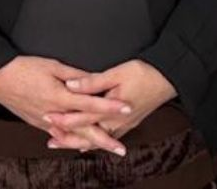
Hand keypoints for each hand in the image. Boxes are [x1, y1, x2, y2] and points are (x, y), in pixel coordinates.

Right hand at [0, 55, 131, 153]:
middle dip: (104, 140)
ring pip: (72, 135)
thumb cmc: (23, 68)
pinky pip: (58, 135)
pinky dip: (70, 141)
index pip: (91, 103)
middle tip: (121, 148)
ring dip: (89, 143)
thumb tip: (93, 80)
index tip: (126, 109)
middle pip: (84, 130)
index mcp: (60, 96)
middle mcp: (54, 114)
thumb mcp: (52, 65)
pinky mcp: (37, 123)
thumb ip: (75, 76)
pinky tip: (79, 145)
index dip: (110, 106)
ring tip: (105, 148)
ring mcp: (45, 121)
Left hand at [43, 59, 175, 149]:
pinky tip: (86, 143)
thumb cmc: (143, 74)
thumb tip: (71, 84)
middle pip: (87, 136)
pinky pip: (106, 137)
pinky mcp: (128, 125)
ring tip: (62, 142)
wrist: (168, 80)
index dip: (64, 119)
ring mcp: (123, 126)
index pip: (82, 118)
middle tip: (50, 140)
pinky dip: (93, 140)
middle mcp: (116, 123)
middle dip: (68, 138)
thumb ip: (92, 81)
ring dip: (78, 141)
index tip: (48, 117)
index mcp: (111, 110)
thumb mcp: (117, 73)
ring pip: (96, 139)